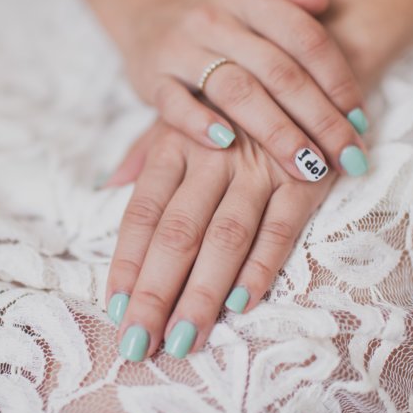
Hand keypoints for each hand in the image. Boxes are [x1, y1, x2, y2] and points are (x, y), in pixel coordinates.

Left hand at [104, 120, 332, 360]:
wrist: (306, 71)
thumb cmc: (232, 108)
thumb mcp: (184, 117)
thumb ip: (144, 153)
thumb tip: (106, 187)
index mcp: (176, 143)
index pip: (143, 211)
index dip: (127, 262)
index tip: (114, 308)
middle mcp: (214, 154)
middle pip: (178, 232)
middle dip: (156, 292)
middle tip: (138, 342)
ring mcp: (261, 166)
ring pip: (226, 237)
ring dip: (203, 292)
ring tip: (183, 339)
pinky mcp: (306, 178)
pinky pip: (281, 228)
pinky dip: (261, 267)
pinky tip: (240, 305)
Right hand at [116, 0, 369, 181]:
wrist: (145, 13)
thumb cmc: (216, 11)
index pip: (304, 38)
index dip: (338, 81)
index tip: (362, 122)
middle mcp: (213, 17)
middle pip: (278, 71)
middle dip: (320, 119)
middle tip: (349, 158)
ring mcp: (179, 48)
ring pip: (235, 91)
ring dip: (276, 132)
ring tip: (308, 167)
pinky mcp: (151, 78)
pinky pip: (174, 105)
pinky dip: (199, 124)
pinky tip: (227, 146)